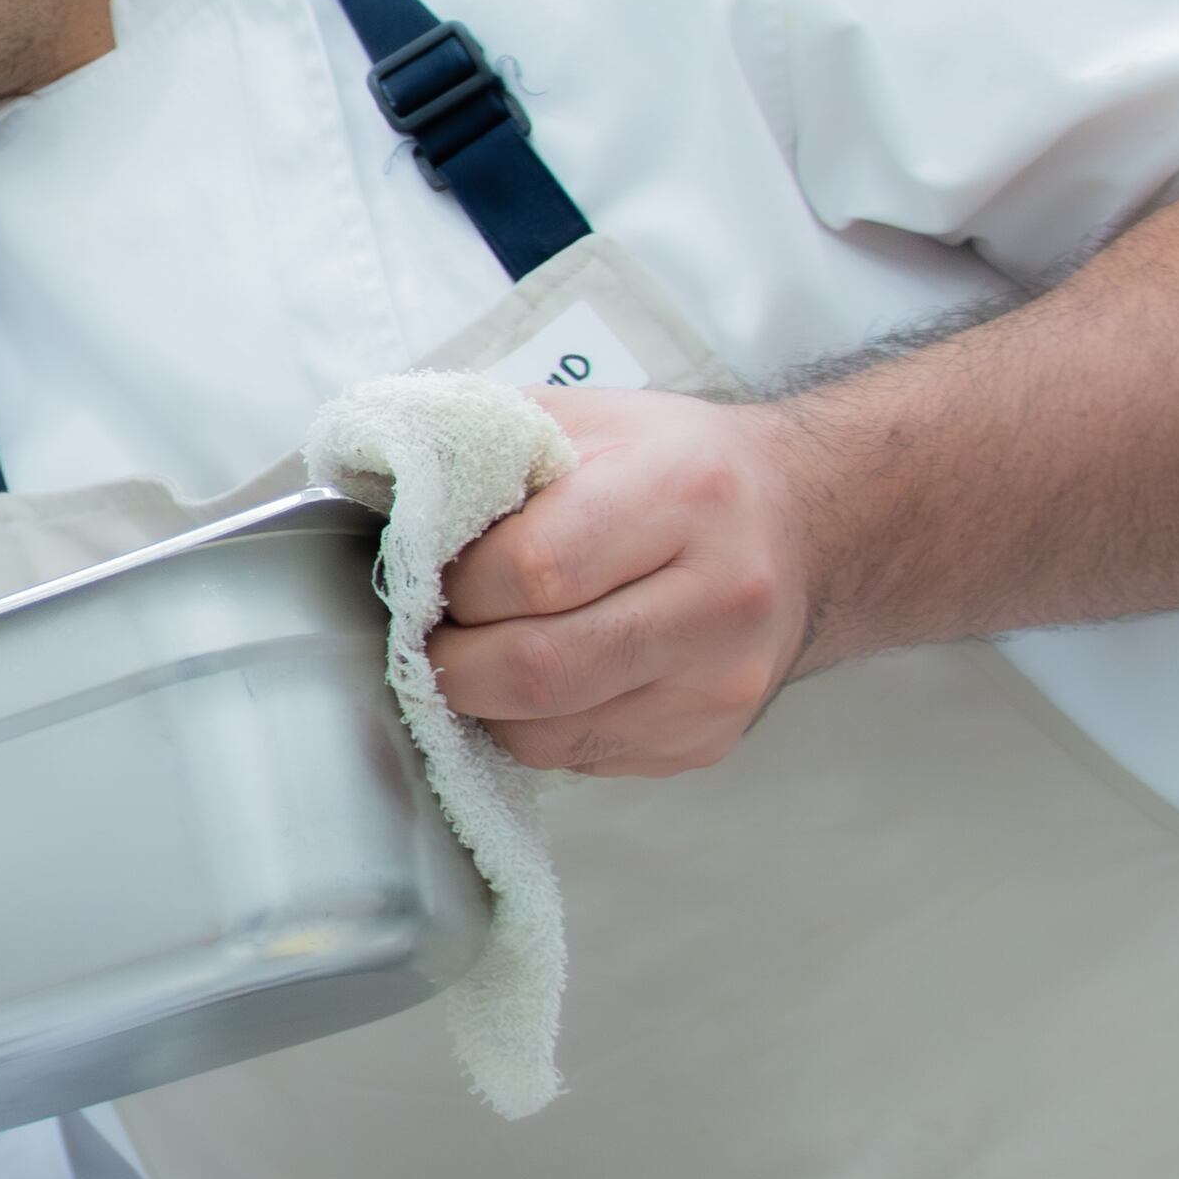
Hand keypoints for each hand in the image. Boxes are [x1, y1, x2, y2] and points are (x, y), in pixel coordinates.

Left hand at [425, 384, 818, 773]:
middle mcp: (717, 597)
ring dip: (483, 703)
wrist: (802, 525)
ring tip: (482, 649)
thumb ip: (482, 450)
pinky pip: (576, 759)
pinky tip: (542, 677)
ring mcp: (718, 683)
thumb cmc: (673, 468)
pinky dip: (529, 727)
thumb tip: (375, 497)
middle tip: (429, 631)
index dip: (456, 583)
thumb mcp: (583, 419)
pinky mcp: (706, 740)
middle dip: (451, 660)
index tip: (431, 572)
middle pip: (537, 669)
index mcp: (684, 494)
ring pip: (545, 734)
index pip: (532, 570)